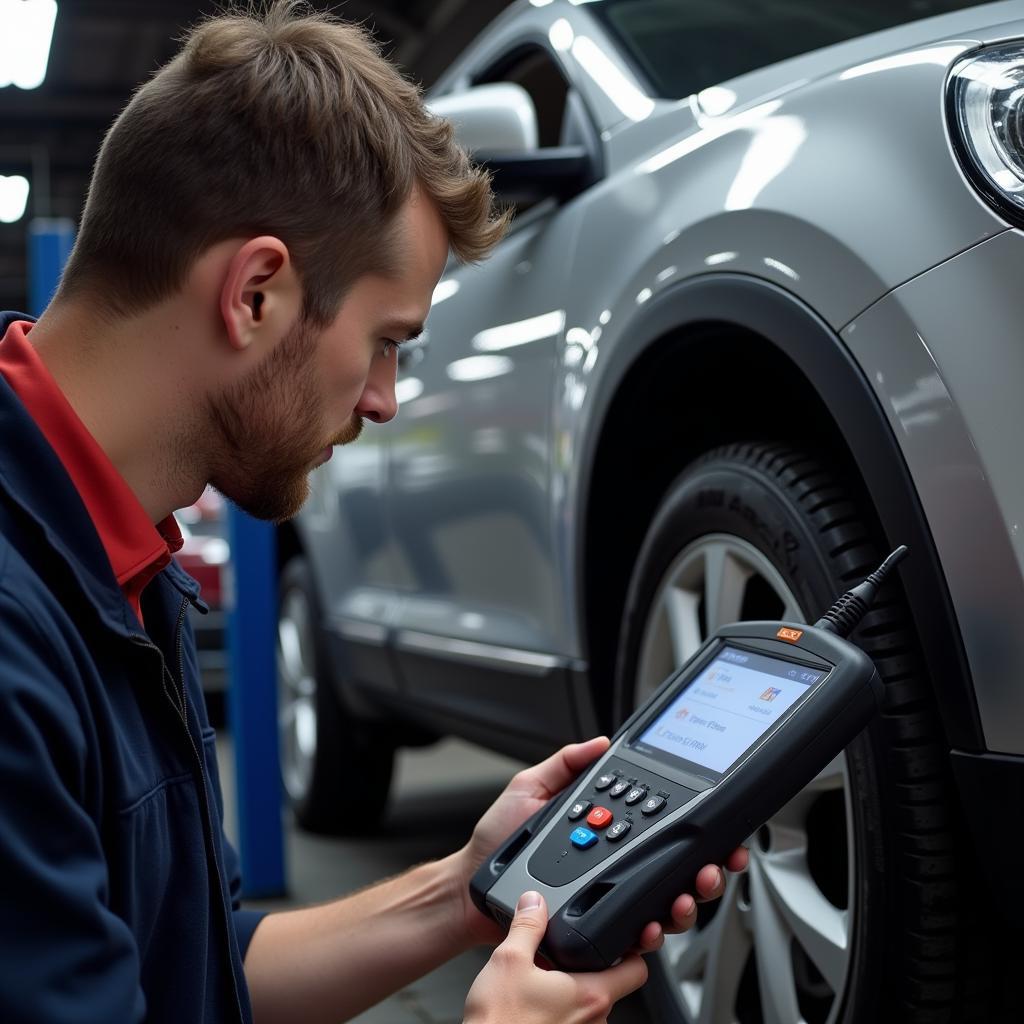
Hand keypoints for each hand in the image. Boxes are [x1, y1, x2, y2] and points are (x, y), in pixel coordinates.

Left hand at [452, 736, 748, 948]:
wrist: (472, 886)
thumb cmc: (497, 838)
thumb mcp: (529, 786)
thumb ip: (565, 763)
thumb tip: (599, 742)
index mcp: (603, 827)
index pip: (655, 824)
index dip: (691, 827)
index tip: (716, 826)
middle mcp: (611, 863)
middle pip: (674, 869)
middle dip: (704, 869)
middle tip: (711, 866)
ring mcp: (605, 897)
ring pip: (664, 904)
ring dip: (686, 902)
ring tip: (685, 896)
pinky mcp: (596, 928)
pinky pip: (633, 934)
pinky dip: (652, 931)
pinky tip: (653, 923)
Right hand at [463, 890, 646, 1023]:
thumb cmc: (499, 1022)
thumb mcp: (509, 960)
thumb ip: (527, 926)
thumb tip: (534, 903)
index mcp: (590, 994)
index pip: (637, 971)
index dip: (632, 952)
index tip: (621, 942)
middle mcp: (595, 1022)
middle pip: (610, 987)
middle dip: (587, 971)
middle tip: (562, 961)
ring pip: (589, 1009)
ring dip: (571, 995)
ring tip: (543, 985)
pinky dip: (560, 1014)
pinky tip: (535, 1008)